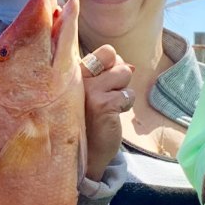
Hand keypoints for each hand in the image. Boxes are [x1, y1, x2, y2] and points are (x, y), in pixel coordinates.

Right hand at [81, 45, 133, 180]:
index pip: (105, 51)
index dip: (112, 64)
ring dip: (122, 92)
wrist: (85, 153)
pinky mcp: (102, 104)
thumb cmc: (89, 120)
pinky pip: (128, 94)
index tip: (104, 83)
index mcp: (74, 71)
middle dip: (119, 74)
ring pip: (124, 73)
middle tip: (107, 94)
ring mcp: (89, 89)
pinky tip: (111, 116)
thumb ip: (107, 74)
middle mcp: (78, 77)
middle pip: (114, 56)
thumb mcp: (93, 92)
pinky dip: (125, 106)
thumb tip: (130, 65)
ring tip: (107, 107)